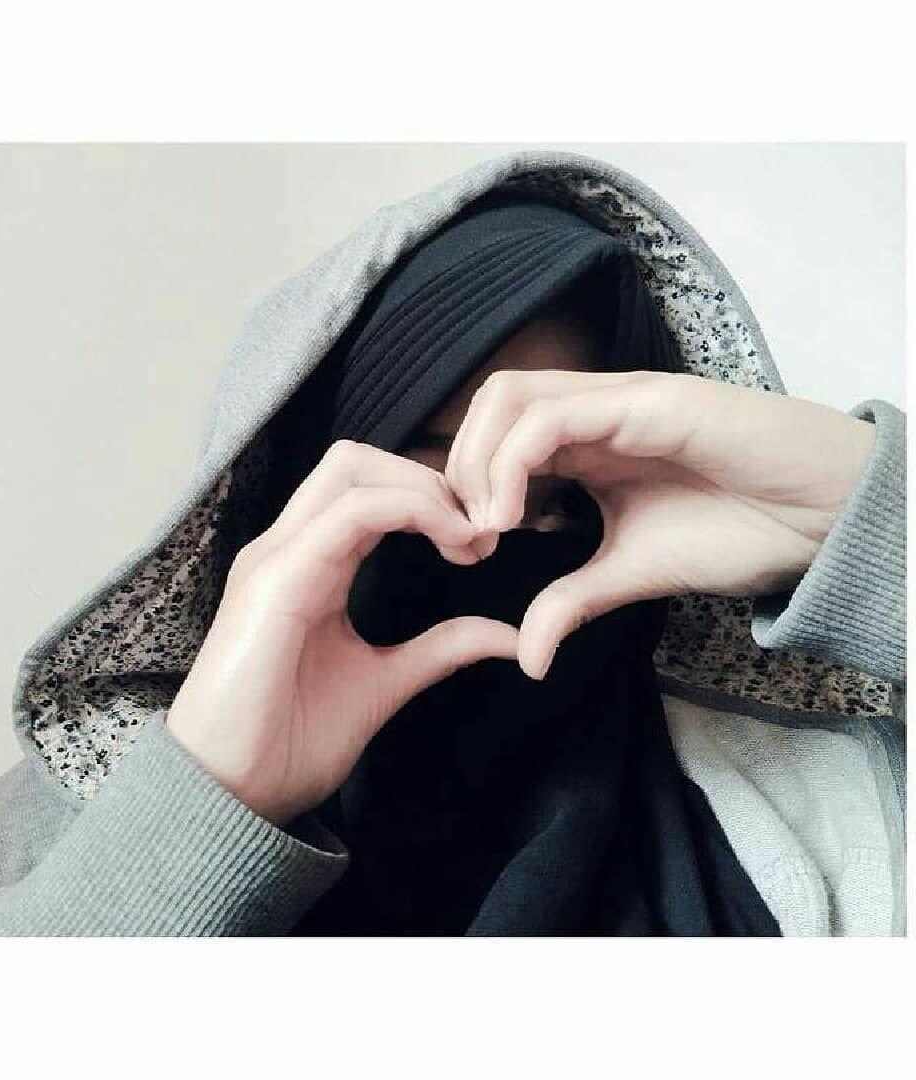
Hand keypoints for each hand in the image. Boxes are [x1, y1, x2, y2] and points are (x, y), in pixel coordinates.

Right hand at [166, 441, 517, 825]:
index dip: (431, 500)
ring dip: (423, 490)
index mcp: (308, 565)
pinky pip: (350, 513)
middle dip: (428, 479)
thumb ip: (438, 650)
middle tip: (479, 533)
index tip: (482, 545)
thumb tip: (508, 636)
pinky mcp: (278, 578)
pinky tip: (449, 541)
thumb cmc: (288, 742)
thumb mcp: (383, 684)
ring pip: (352, 469)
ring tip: (468, 537)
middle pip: (357, 461)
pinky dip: (410, 510)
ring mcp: (278, 557)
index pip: (367, 491)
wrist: (231, 795)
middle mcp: (288, 547)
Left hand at [443, 369, 876, 678]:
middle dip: (457, 470)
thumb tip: (526, 658)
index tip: (466, 550)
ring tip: (488, 527)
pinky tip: (514, 516)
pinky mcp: (645, 401)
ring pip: (509, 398)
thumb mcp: (633, 573)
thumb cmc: (741, 530)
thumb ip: (573, 600)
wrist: (826, 518)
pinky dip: (512, 463)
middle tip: (466, 537)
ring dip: (478, 463)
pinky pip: (552, 416)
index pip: (495, 438)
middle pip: (489, 407)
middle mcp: (593, 412)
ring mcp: (616, 401)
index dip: (464, 488)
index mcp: (587, 444)